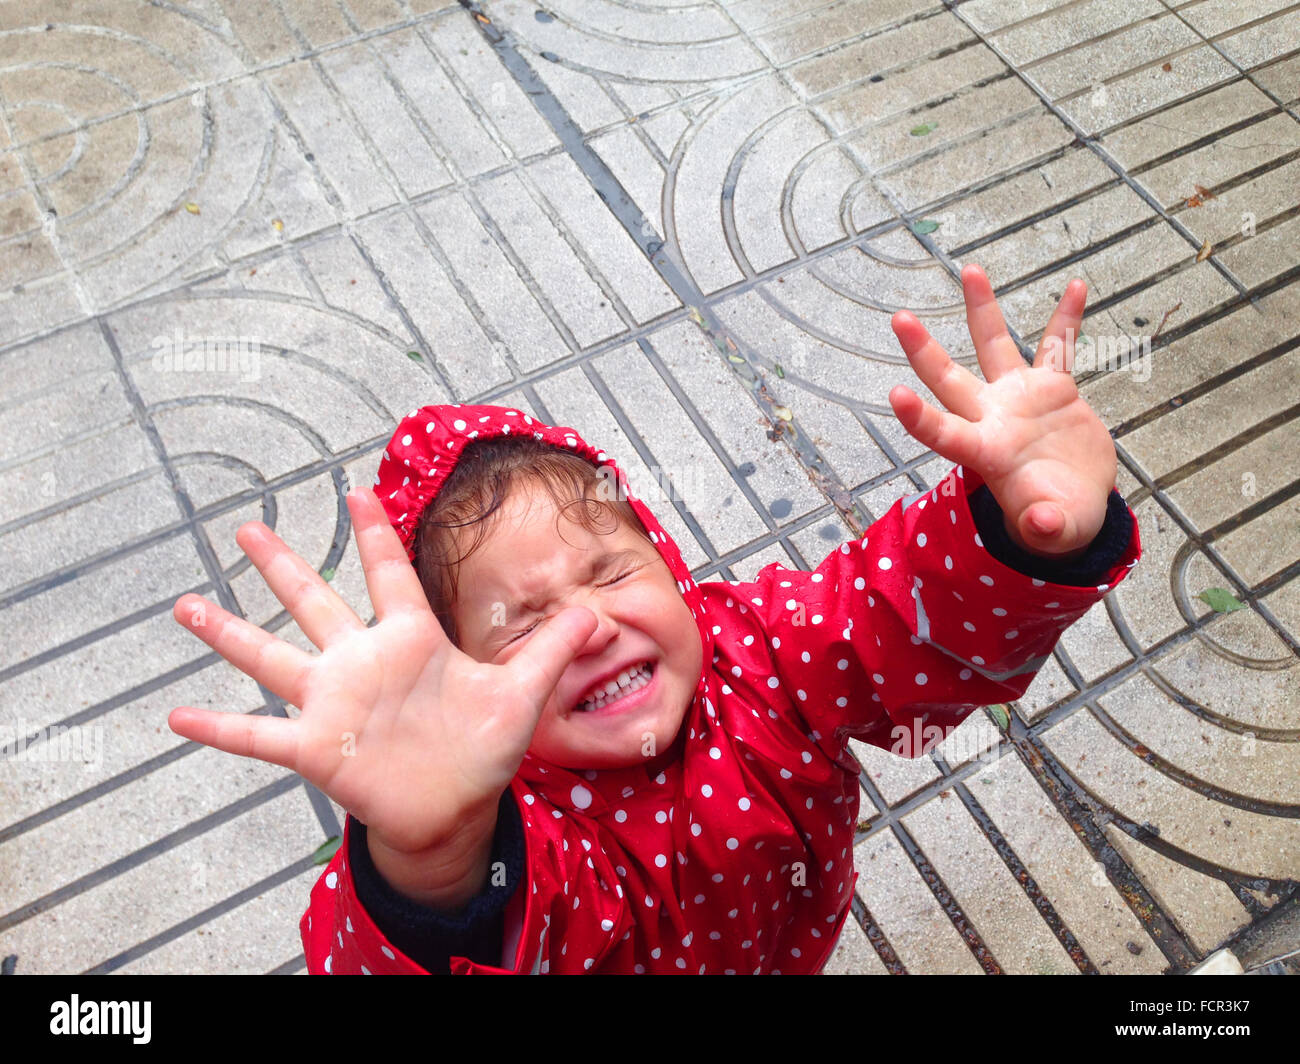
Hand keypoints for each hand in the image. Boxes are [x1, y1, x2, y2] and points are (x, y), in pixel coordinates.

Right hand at [168, 488, 598, 868]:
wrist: (454, 808)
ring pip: (272, 657)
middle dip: (282, 564)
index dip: (375, 534)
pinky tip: (177, 716)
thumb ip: (551, 650)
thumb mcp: (522, 694)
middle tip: (247, 525)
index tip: (356, 491)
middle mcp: (364, 662)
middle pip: (315, 601)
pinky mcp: (317, 747)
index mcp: (411, 640)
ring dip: (228, 633)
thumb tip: (594, 613)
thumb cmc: (482, 748)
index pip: (390, 575)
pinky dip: (219, 729)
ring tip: (185, 604)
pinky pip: (258, 736)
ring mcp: (334, 702)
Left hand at [888, 264, 1116, 557]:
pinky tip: (1074, 286)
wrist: (1074, 504)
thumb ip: (1047, 527)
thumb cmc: (1057, 523)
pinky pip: (1058, 346)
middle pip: (949, 378)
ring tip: (970, 271)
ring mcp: (1020, 398)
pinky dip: (1068, 319)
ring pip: (994, 345)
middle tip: (899, 318)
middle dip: (923, 350)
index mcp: (986, 453)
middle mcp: (993, 418)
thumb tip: (1043, 526)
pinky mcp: (1053, 388)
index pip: (944, 433)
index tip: (894, 394)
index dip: (919, 417)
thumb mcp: (1055, 530)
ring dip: (982, 309)